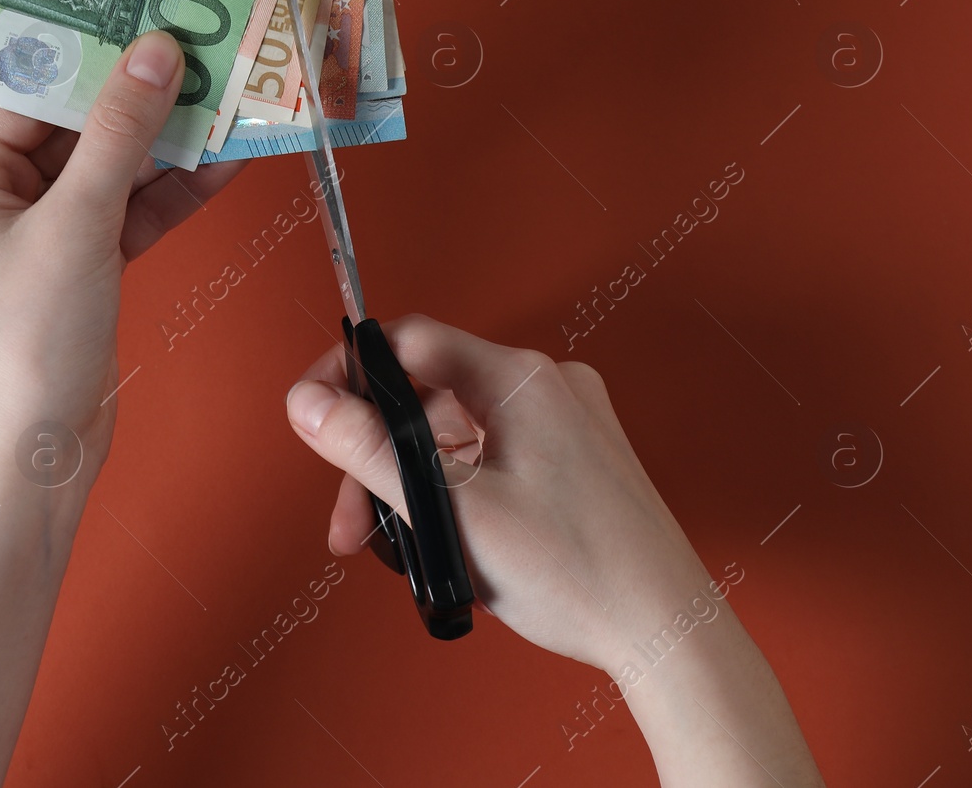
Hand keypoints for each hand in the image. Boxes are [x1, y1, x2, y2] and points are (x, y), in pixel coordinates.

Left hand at [0, 30, 243, 488]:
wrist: (33, 458)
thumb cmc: (26, 344)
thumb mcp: (76, 224)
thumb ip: (120, 135)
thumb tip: (155, 51)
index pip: (36, 91)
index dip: (97, 52)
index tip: (154, 11)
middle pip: (81, 126)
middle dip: (145, 95)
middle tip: (207, 48)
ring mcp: (43, 234)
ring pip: (115, 169)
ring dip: (172, 141)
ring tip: (233, 95)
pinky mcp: (83, 267)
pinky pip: (132, 213)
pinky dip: (175, 192)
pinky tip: (226, 161)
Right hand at [285, 314, 709, 670]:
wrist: (663, 629)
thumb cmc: (579, 573)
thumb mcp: (452, 509)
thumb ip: (369, 449)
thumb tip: (308, 404)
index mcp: (520, 379)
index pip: (409, 341)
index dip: (350, 372)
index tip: (315, 413)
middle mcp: (547, 387)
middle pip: (428, 396)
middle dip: (379, 455)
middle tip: (352, 517)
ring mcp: (565, 422)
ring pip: (456, 431)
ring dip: (416, 480)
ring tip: (402, 545)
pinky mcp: (574, 458)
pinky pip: (491, 455)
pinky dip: (457, 490)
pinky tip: (449, 540)